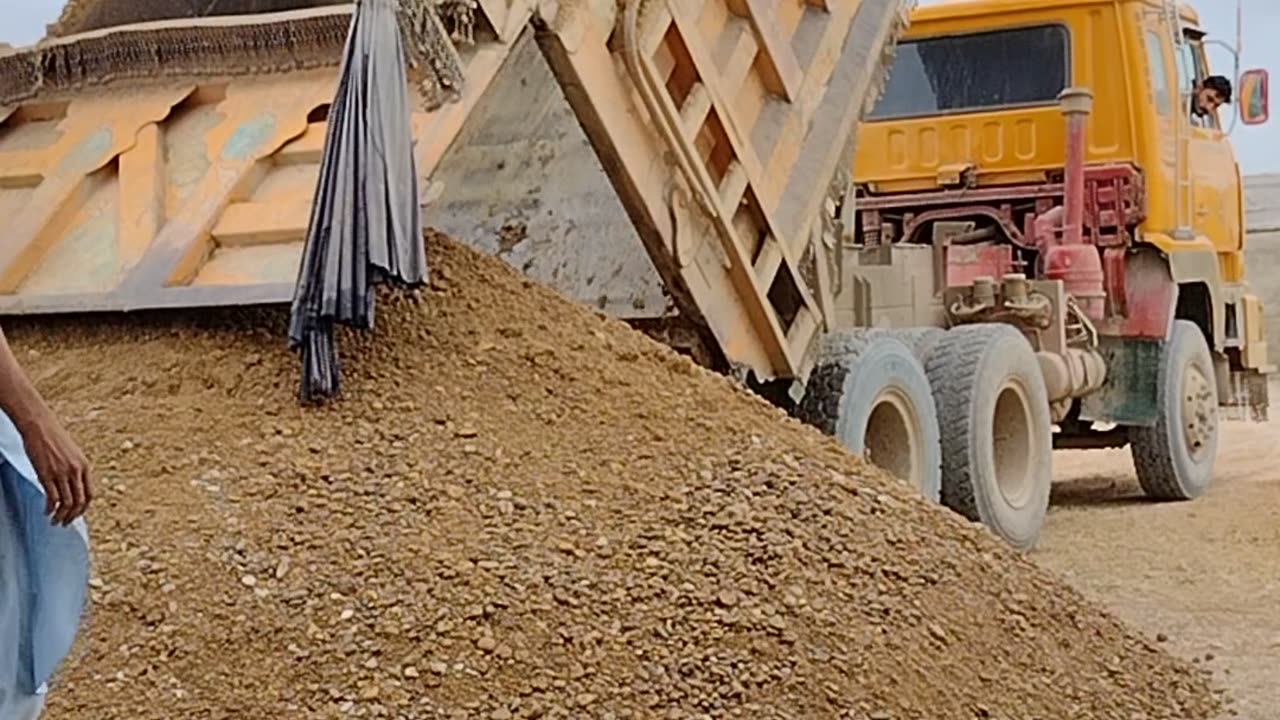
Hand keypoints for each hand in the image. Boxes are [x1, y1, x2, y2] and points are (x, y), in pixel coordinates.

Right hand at [20, 410, 91, 525]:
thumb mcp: (73, 453)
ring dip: (61, 515)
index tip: (77, 514)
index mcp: (85, 466)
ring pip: (66, 502)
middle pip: (80, 501)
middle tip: (65, 523)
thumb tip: (74, 484)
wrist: (40, 426)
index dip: (84, 508)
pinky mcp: (46, 474)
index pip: (90, 494)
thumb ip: (75, 469)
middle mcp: (76, 471)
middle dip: (73, 516)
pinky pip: (52, 497)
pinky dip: (50, 508)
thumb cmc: (54, 437)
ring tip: (55, 521)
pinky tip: (46, 512)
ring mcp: (62, 473)